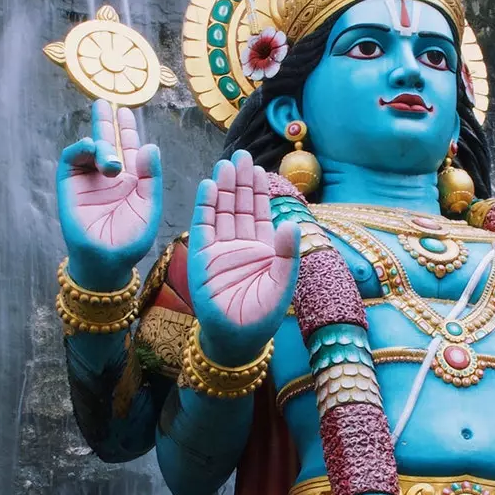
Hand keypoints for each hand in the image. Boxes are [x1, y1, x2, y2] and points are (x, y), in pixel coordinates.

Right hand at [57, 100, 161, 287]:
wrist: (107, 260)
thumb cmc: (131, 239)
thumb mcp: (149, 206)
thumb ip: (151, 177)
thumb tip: (150, 145)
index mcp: (132, 179)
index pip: (129, 147)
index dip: (127, 129)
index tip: (125, 111)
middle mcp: (109, 175)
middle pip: (107, 140)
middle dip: (105, 121)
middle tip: (105, 102)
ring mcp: (89, 179)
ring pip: (91, 148)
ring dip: (100, 144)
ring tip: (110, 159)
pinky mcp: (70, 185)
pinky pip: (72, 159)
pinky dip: (81, 149)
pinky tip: (92, 149)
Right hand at [188, 150, 299, 363]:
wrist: (235, 339)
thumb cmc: (262, 316)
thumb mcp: (282, 284)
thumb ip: (287, 255)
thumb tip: (291, 223)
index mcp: (263, 248)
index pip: (259, 212)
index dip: (259, 190)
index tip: (260, 167)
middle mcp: (240, 244)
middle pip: (239, 205)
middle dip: (241, 180)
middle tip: (242, 155)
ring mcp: (220, 249)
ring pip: (222, 210)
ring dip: (223, 187)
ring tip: (226, 164)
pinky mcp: (202, 256)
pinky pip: (203, 226)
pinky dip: (205, 205)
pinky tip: (209, 186)